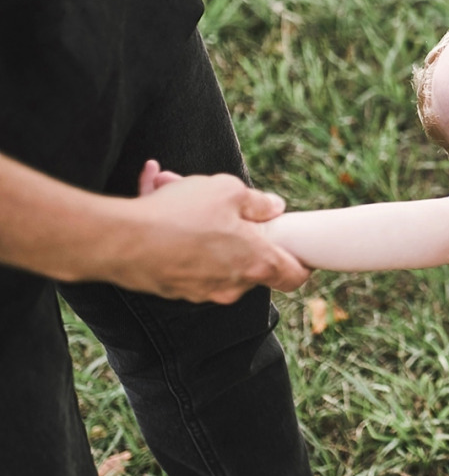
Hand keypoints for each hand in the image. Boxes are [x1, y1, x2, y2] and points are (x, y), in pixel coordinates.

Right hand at [118, 160, 309, 303]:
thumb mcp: (228, 191)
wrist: (119, 241)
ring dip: (202, 225)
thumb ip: (257, 202)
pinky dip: (176, 233)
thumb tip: (275, 207)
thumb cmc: (180, 214)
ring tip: (171, 185)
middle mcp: (233, 285)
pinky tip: (154, 193)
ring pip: (213, 254)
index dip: (301, 263)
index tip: (298, 250)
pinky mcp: (175, 288)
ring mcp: (203, 290)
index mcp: (256, 263)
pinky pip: (184, 256)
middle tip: (219, 201)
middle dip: (238, 229)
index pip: (294, 276)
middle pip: (249, 260)